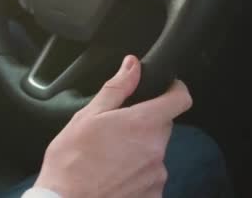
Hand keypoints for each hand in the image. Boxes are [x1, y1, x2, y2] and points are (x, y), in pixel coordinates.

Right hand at [34, 56, 192, 197]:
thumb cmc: (71, 162)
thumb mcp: (88, 116)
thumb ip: (117, 88)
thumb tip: (132, 65)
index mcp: (143, 124)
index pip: (180, 99)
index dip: (175, 89)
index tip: (167, 88)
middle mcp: (156, 149)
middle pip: (162, 126)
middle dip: (144, 124)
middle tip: (116, 130)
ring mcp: (156, 175)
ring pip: (154, 152)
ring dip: (139, 150)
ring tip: (110, 157)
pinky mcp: (153, 195)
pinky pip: (150, 176)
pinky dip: (136, 173)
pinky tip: (114, 175)